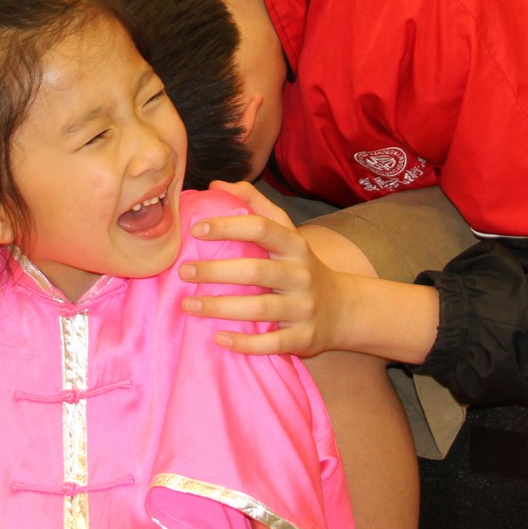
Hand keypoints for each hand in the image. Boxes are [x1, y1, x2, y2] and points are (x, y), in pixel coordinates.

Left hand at [176, 180, 357, 357]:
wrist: (343, 310)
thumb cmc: (300, 267)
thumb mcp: (286, 233)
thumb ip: (254, 205)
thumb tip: (216, 185)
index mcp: (295, 245)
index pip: (262, 228)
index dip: (229, 226)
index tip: (196, 229)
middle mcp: (301, 274)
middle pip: (257, 270)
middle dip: (216, 271)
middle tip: (184, 270)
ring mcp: (304, 308)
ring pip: (261, 308)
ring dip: (221, 307)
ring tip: (188, 304)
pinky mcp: (303, 338)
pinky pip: (272, 343)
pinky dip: (245, 343)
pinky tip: (218, 339)